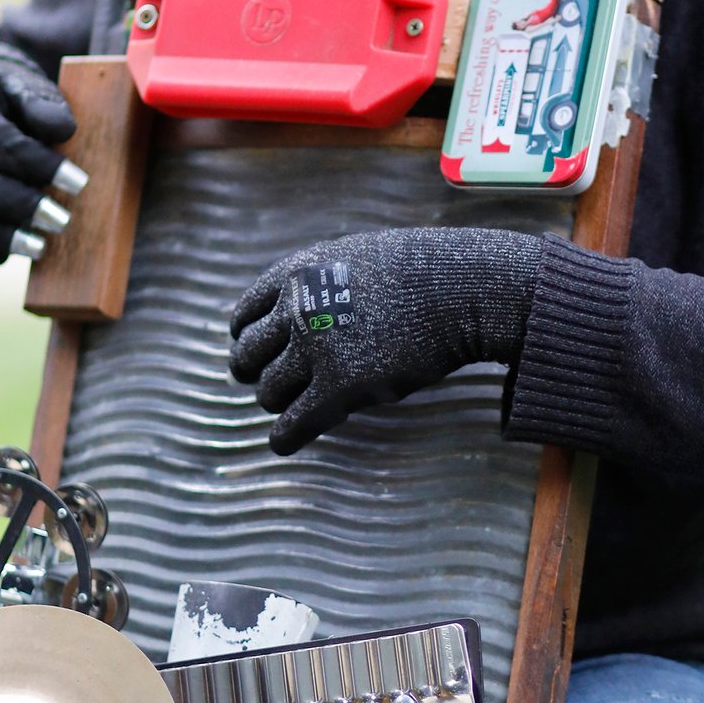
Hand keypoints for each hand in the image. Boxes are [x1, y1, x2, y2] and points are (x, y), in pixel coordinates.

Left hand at [229, 226, 544, 455]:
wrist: (460, 289)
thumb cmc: (420, 272)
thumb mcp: (354, 258)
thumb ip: (318, 283)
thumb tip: (299, 309)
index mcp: (295, 275)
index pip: (243, 316)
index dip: (246, 339)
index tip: (255, 352)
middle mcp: (295, 310)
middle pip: (247, 356)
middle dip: (254, 373)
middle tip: (268, 384)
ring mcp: (316, 350)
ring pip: (269, 392)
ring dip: (280, 403)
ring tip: (296, 407)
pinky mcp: (340, 387)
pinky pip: (293, 424)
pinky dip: (284, 438)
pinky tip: (285, 444)